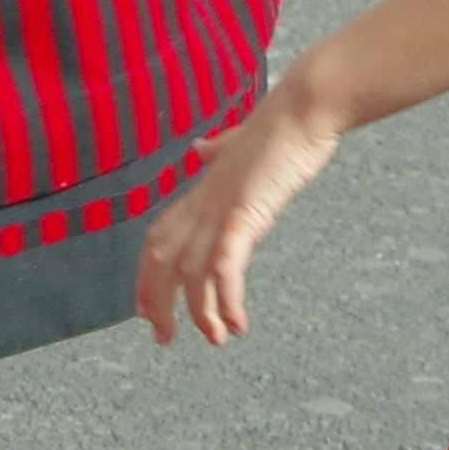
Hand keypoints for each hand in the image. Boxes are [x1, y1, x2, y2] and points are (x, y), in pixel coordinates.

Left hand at [134, 91, 342, 346]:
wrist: (303, 109)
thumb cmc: (281, 126)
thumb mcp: (240, 142)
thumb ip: (219, 150)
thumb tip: (201, 148)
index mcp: (200, 190)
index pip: (158, 239)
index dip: (147, 275)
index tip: (145, 308)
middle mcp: (201, 203)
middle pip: (162, 260)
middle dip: (159, 302)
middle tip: (166, 338)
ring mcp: (219, 209)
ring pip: (191, 272)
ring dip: (200, 312)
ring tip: (215, 340)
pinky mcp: (243, 214)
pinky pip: (223, 267)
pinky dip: (226, 300)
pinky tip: (236, 324)